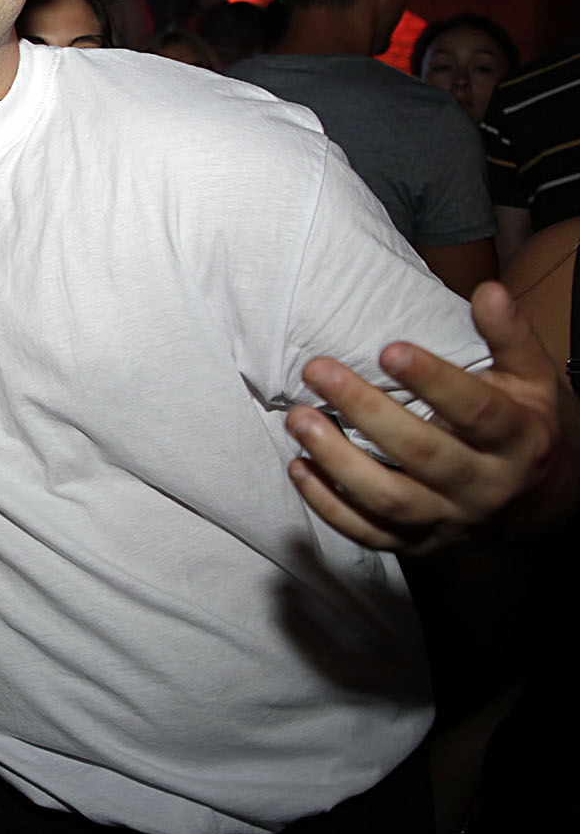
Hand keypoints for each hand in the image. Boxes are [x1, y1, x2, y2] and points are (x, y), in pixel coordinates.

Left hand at [285, 281, 579, 552]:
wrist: (536, 507)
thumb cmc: (522, 428)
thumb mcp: (530, 382)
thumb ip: (508, 337)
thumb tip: (487, 290)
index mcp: (516, 440)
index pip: (476, 411)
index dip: (433, 380)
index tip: (388, 348)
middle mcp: (483, 485)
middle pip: (423, 453)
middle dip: (366, 411)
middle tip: (318, 371)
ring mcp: (447, 519)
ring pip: (389, 499)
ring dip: (337, 461)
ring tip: (298, 420)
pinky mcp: (416, 544)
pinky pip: (367, 533)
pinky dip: (328, 505)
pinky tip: (299, 467)